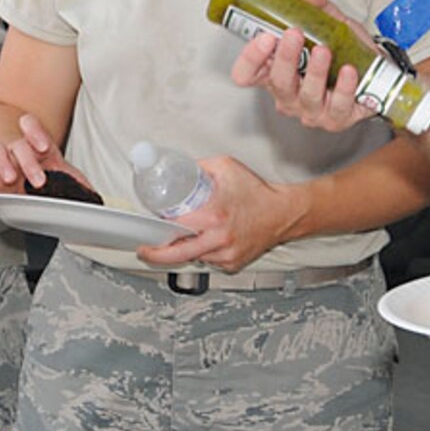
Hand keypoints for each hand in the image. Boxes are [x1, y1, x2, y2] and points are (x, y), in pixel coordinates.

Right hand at [0, 113, 79, 195]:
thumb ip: (73, 179)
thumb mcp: (57, 167)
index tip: (43, 146)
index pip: (33, 130)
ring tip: (8, 177)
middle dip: (26, 161)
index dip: (37, 134)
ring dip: (2, 165)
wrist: (11, 140)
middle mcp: (16, 146)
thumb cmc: (37, 161)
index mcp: (35, 144)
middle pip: (19, 148)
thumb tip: (92, 193)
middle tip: (37, 178)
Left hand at [134, 155, 306, 272]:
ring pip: (194, 257)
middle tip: (145, 250)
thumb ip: (200, 167)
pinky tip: (208, 240)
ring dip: (186, 249)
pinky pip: (210, 261)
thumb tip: (178, 167)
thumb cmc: (257, 191)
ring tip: (184, 236)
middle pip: (178, 254)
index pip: (176, 227)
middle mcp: (219, 238)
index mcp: (214, 214)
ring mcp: (227, 254)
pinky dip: (204, 252)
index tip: (147, 229)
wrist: (284, 213)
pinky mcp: (233, 263)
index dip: (159, 229)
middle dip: (157, 255)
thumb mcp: (226, 167)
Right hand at [229, 0, 373, 132]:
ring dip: (314, 71)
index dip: (250, 58)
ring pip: (306, 94)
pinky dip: (343, 87)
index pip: (247, 73)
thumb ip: (317, 10)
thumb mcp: (329, 26)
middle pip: (277, 82)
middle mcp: (288, 94)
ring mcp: (311, 109)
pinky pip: (337, 105)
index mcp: (274, 72)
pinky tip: (348, 71)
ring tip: (324, 50)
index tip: (265, 36)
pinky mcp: (336, 118)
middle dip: (285, 58)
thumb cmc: (342, 53)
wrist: (375, 73)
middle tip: (294, 34)